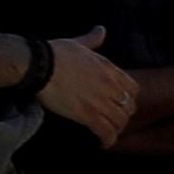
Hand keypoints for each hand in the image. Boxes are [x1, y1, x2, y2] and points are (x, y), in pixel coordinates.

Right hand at [40, 32, 140, 146]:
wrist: (39, 65)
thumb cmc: (55, 52)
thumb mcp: (78, 43)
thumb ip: (92, 40)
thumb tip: (101, 30)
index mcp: (109, 69)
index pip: (133, 89)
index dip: (128, 98)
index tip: (118, 102)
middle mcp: (110, 86)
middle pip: (129, 108)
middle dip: (122, 115)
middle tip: (111, 119)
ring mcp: (100, 102)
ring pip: (120, 122)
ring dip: (115, 129)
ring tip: (106, 132)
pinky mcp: (88, 115)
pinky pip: (106, 132)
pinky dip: (107, 140)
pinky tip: (102, 143)